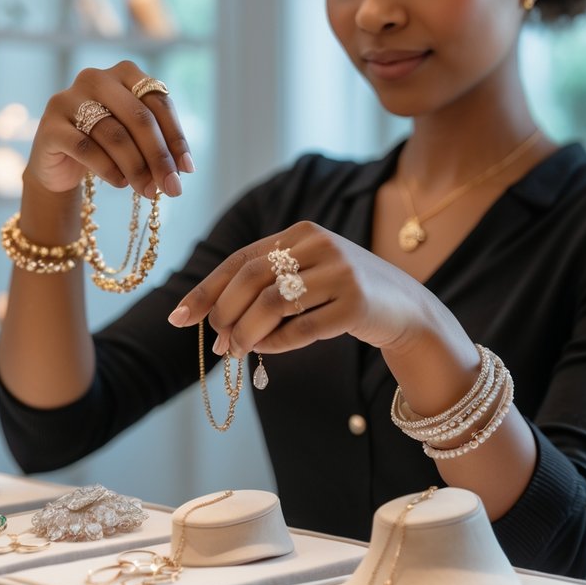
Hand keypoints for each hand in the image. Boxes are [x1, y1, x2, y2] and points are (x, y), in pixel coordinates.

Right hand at [24, 61, 193, 197]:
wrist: (58, 164)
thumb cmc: (105, 147)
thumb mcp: (135, 139)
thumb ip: (157, 145)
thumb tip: (182, 169)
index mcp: (124, 73)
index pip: (158, 101)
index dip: (176, 137)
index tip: (187, 170)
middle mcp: (95, 78)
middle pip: (139, 117)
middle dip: (159, 156)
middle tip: (172, 188)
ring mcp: (68, 100)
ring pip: (115, 134)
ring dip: (137, 168)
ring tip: (148, 191)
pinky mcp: (50, 126)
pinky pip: (86, 148)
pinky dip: (108, 169)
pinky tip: (121, 183)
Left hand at [167, 221, 435, 356]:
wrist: (406, 307)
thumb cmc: (343, 295)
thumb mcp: (306, 278)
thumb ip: (266, 290)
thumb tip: (215, 328)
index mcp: (302, 233)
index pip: (241, 259)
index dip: (206, 289)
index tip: (179, 318)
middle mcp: (321, 245)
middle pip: (252, 279)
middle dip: (224, 314)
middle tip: (217, 342)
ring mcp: (342, 273)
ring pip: (273, 304)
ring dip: (246, 333)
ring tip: (237, 351)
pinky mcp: (357, 305)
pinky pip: (302, 328)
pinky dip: (277, 344)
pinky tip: (268, 351)